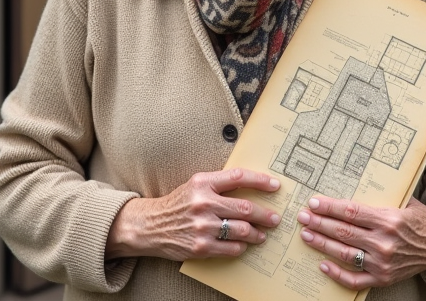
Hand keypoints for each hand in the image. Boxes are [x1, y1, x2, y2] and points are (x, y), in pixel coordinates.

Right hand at [106, 168, 281, 261]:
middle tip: (274, 218)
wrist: (150, 226)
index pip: (238, 177)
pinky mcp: (200, 246)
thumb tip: (250, 187)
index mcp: (202, 183)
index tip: (275, 185)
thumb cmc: (177, 204)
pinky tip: (243, 244)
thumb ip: (218, 185)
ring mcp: (202, 226)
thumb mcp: (195, 186)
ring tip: (261, 234)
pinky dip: (241, 247)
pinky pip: (231, 248)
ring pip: (242, 230)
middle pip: (245, 207)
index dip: (260, 181)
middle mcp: (203, 203)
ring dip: (256, 233)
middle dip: (264, 214)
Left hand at [296, 196, 425, 289]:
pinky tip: (323, 264)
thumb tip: (353, 181)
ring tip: (307, 234)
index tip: (314, 202)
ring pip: (344, 254)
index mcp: (390, 219)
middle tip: (303, 216)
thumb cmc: (421, 220)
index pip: (351, 212)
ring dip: (322, 244)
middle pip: (343, 232)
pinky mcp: (384, 278)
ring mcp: (383, 263)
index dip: (330, 207)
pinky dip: (337, 274)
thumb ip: (383, 195)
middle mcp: (385, 242)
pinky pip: (355, 279)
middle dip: (319, 223)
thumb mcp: (406, 201)